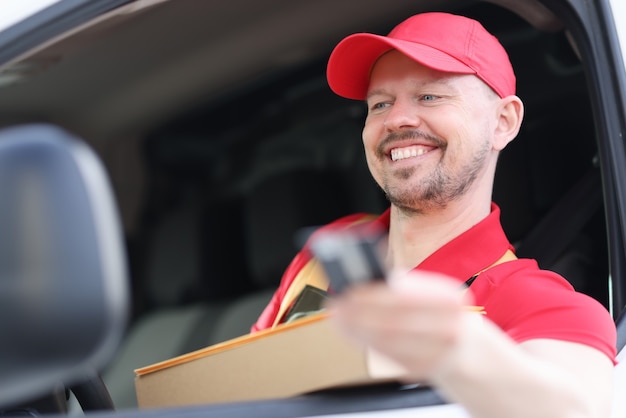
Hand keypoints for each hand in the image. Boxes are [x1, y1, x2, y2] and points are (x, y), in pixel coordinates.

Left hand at [326, 270, 475, 381]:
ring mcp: (439, 353)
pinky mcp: (425, 370)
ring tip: (338, 318)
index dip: (371, 295)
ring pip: (388, 340)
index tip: (347, 291)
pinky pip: (389, 355)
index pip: (404, 296)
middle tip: (335, 306)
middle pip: (392, 321)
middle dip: (357, 313)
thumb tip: (362, 275)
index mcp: (449, 298)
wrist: (465, 347)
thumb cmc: (436, 311)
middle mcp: (449, 326)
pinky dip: (365, 341)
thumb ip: (400, 283)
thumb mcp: (428, 291)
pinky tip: (351, 332)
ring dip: (356, 328)